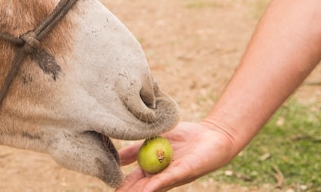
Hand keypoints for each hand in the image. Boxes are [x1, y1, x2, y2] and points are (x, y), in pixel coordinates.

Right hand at [116, 121, 236, 191]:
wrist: (211, 135)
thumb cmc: (185, 137)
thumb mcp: (153, 139)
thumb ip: (136, 148)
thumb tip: (116, 156)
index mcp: (152, 169)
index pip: (132, 180)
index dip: (121, 186)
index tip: (109, 190)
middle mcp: (160, 176)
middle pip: (139, 188)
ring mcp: (171, 176)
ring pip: (150, 187)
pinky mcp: (183, 172)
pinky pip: (166, 179)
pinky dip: (154, 185)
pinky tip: (145, 191)